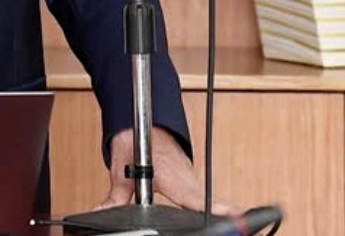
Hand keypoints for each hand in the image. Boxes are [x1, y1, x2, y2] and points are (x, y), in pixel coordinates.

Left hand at [96, 126, 235, 216]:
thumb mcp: (120, 168)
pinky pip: (202, 197)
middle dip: (222, 213)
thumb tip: (103, 212)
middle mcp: (184, 176)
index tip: (232, 214)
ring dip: (221, 210)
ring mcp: (190, 178)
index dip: (212, 206)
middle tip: (241, 225)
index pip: (192, 194)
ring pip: (206, 198)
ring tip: (240, 224)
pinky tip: (228, 217)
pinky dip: (214, 206)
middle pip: (205, 201)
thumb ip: (116, 195)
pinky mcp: (190, 181)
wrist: (141, 119)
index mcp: (168, 171)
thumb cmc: (134, 138)